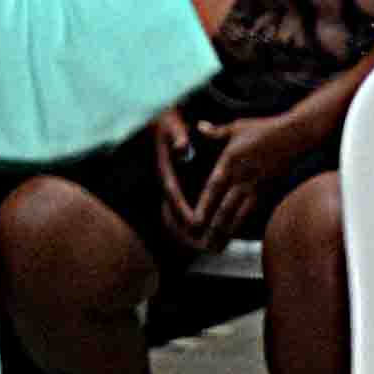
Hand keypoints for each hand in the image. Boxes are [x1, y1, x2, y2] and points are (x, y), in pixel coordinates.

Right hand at [147, 106, 204, 240]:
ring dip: (190, 237)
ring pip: (175, 221)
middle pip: (171, 216)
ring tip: (211, 249)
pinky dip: (193, 230)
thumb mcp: (173, 126)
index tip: (195, 225)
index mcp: (165, 171)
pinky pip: (181, 217)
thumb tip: (183, 148)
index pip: (173, 195)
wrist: (161, 124)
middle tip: (205, 247)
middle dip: (186, 234)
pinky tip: (211, 237)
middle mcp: (165, 185)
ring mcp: (170, 191)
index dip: (184, 210)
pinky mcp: (176, 194)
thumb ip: (178, 136)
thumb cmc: (171, 124)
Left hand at [180, 115, 306, 248]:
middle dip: (214, 229)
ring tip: (217, 249)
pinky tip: (234, 235)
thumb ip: (216, 131)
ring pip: (239, 214)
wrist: (295, 135)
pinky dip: (241, 224)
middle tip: (202, 246)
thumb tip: (199, 127)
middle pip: (226, 208)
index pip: (214, 188)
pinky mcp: (266, 189)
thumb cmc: (264, 129)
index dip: (205, 207)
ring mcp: (255, 185)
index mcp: (230, 161)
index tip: (195, 223)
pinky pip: (251, 210)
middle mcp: (242, 177)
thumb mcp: (236, 126)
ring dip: (227, 233)